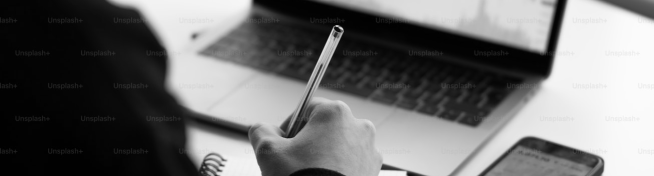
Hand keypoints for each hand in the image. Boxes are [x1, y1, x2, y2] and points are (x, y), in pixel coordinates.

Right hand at [248, 97, 381, 175]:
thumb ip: (260, 131)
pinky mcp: (373, 170)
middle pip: (326, 127)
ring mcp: (369, 149)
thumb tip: (262, 129)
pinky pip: (352, 162)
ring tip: (310, 173)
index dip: (291, 125)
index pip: (307, 109)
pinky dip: (339, 168)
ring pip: (340, 145)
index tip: (283, 142)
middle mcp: (358, 126)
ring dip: (326, 155)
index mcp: (334, 113)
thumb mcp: (268, 152)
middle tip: (295, 161)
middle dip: (310, 141)